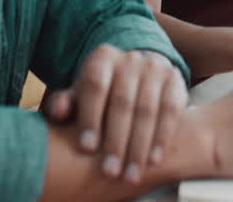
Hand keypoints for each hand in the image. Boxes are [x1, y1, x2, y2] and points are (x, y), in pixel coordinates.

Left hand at [42, 45, 186, 183]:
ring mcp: (155, 68)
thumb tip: (57, 111)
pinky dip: (162, 138)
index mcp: (103, 58)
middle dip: (116, 140)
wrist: (138, 75)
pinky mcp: (175, 79)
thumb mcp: (81, 95)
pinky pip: (171, 110)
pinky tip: (153, 160)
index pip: (95, 86)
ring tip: (130, 174)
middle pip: (123, 101)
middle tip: (109, 171)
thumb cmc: (101, 93)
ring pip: (148, 109)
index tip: (87, 148)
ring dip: (139, 146)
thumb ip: (66, 102)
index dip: (91, 117)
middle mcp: (130, 59)